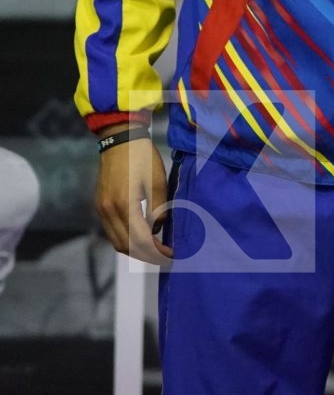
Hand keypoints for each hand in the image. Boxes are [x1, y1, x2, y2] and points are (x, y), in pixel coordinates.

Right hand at [95, 135, 173, 264]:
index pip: (140, 240)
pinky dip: (125, 237)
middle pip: (125, 246)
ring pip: (116, 240)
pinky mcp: (99, 205)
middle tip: (165, 255)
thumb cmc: (142, 158)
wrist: (119, 140)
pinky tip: (141, 233)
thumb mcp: (158, 182)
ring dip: (134, 248)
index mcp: (124, 206)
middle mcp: (108, 212)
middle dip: (146, 254)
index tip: (172, 254)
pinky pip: (111, 230)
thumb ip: (159, 208)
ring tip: (155, 246)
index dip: (156, 251)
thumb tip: (158, 228)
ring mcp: (101, 209)